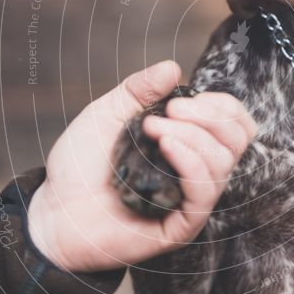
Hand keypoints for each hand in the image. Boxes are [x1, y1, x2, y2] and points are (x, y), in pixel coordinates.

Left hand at [27, 61, 255, 271]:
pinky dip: (192, 163)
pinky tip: (167, 147)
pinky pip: (205, 193)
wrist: (55, 210)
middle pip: (238, 139)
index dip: (219, 105)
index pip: (233, 122)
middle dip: (210, 116)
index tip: (179, 100)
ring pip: (224, 162)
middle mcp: (197, 170)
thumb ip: (139, 90)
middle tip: (170, 111)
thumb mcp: (107, 114)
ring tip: (153, 130)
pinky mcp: (182, 225)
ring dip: (193, 136)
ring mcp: (191, 199)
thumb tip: (174, 68)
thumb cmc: (80, 166)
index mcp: (188, 143)